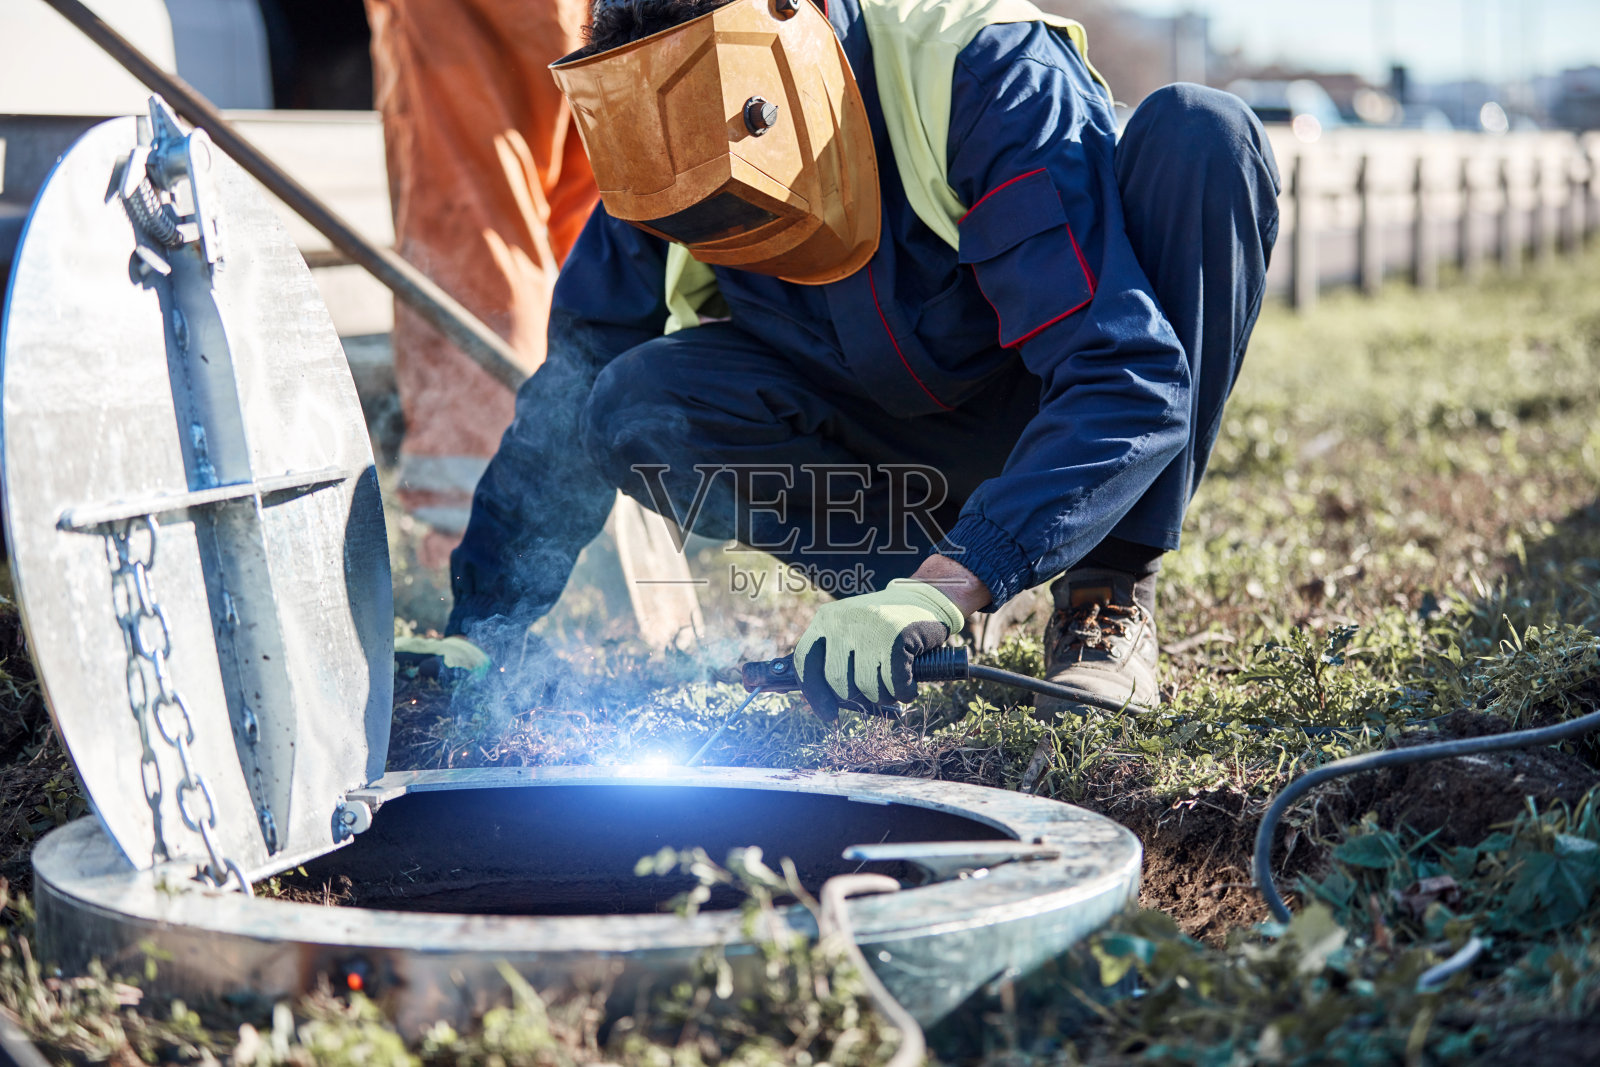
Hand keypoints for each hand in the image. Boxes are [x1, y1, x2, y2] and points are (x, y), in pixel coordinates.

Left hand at [794, 578, 965, 719]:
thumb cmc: (884, 629)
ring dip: (885, 697)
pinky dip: (905, 693)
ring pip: (868, 688)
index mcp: (825, 620)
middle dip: (860, 698)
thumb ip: (832, 660)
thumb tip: (811, 700)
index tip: (828, 714)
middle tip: (876, 693)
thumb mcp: (850, 632)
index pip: (805, 662)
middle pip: (838, 682)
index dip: (814, 693)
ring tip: (894, 685)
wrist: (925, 598)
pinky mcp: (897, 636)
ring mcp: (869, 628)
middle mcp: (843, 621)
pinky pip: (895, 684)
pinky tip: (909, 686)